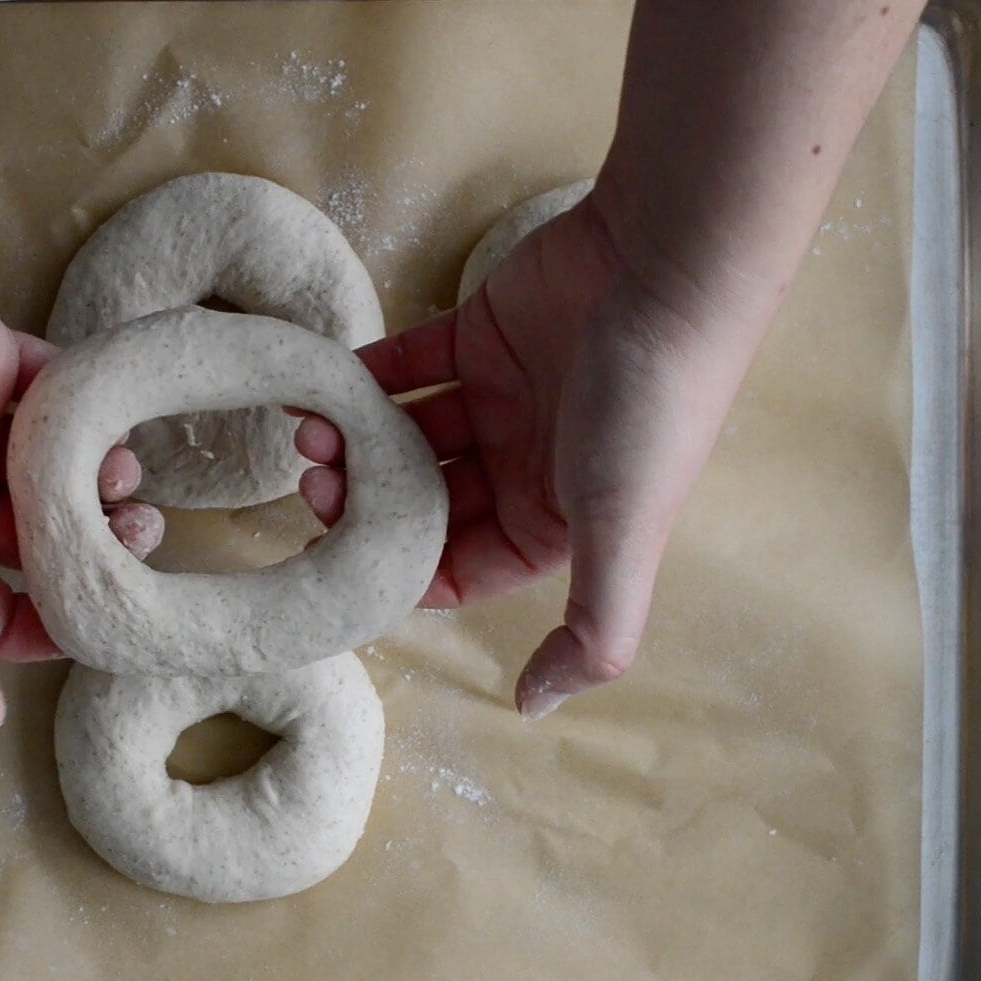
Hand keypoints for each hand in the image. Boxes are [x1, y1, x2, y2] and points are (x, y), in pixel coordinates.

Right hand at [0, 222, 162, 735]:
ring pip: (55, 475)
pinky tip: (116, 420)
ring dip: (98, 481)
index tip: (107, 615)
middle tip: (140, 533)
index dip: (52, 624)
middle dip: (91, 548)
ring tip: (126, 475)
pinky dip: (90, 412)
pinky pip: (60, 399)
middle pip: (37, 545)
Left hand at [296, 190, 772, 719]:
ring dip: (354, 441)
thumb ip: (591, 634)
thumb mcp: (623, 537)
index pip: (455, 570)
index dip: (396, 572)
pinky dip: (362, 377)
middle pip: (420, 503)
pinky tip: (324, 385)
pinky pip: (405, 365)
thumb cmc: (648, 410)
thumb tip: (533, 710)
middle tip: (317, 487)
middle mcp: (525, 467)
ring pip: (405, 436)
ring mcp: (500, 398)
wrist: (667, 270)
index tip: (341, 561)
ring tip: (313, 434)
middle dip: (363, 504)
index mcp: (554, 523)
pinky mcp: (481, 335)